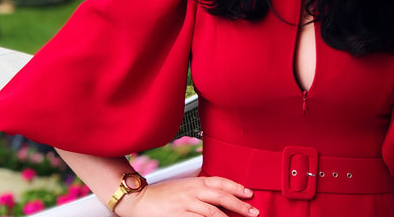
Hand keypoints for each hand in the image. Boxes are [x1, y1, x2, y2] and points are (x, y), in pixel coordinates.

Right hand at [117, 176, 258, 216]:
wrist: (141, 199)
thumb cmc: (163, 194)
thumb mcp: (185, 186)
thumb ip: (201, 189)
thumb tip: (220, 195)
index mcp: (196, 181)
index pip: (221, 182)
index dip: (237, 187)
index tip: (250, 194)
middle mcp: (193, 191)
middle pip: (221, 197)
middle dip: (239, 205)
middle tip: (253, 212)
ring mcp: (186, 205)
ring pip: (213, 212)